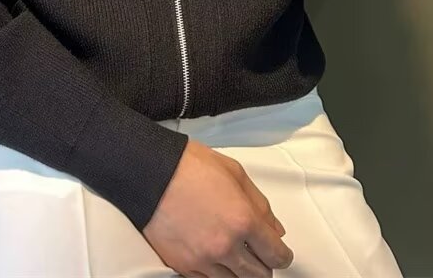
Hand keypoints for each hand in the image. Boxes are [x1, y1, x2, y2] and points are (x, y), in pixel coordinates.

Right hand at [143, 139, 293, 276]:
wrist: (150, 171)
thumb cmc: (188, 165)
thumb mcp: (234, 172)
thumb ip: (260, 203)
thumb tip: (274, 227)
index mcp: (243, 219)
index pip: (276, 254)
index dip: (282, 255)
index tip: (280, 252)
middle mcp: (225, 245)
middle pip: (259, 275)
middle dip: (263, 265)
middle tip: (259, 254)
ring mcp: (203, 259)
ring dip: (240, 272)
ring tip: (236, 256)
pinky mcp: (182, 265)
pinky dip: (216, 273)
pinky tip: (215, 259)